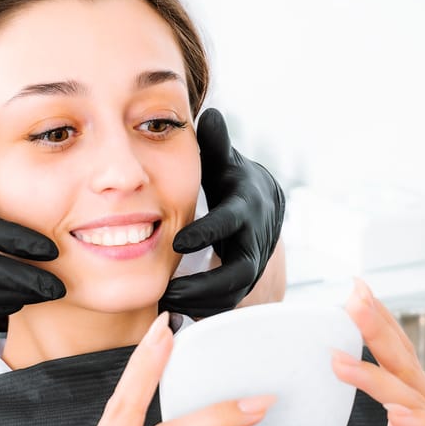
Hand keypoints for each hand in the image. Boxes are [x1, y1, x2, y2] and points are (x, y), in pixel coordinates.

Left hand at [160, 108, 284, 316]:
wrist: (259, 208)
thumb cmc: (232, 181)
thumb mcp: (225, 162)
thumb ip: (216, 144)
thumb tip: (210, 114)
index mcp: (247, 207)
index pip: (231, 222)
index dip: (207, 233)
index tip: (176, 242)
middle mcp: (255, 239)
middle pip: (239, 273)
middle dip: (203, 287)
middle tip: (166, 292)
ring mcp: (252, 264)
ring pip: (232, 294)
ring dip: (199, 304)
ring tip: (165, 304)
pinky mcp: (243, 283)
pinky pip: (225, 304)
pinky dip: (201, 310)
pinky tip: (174, 311)